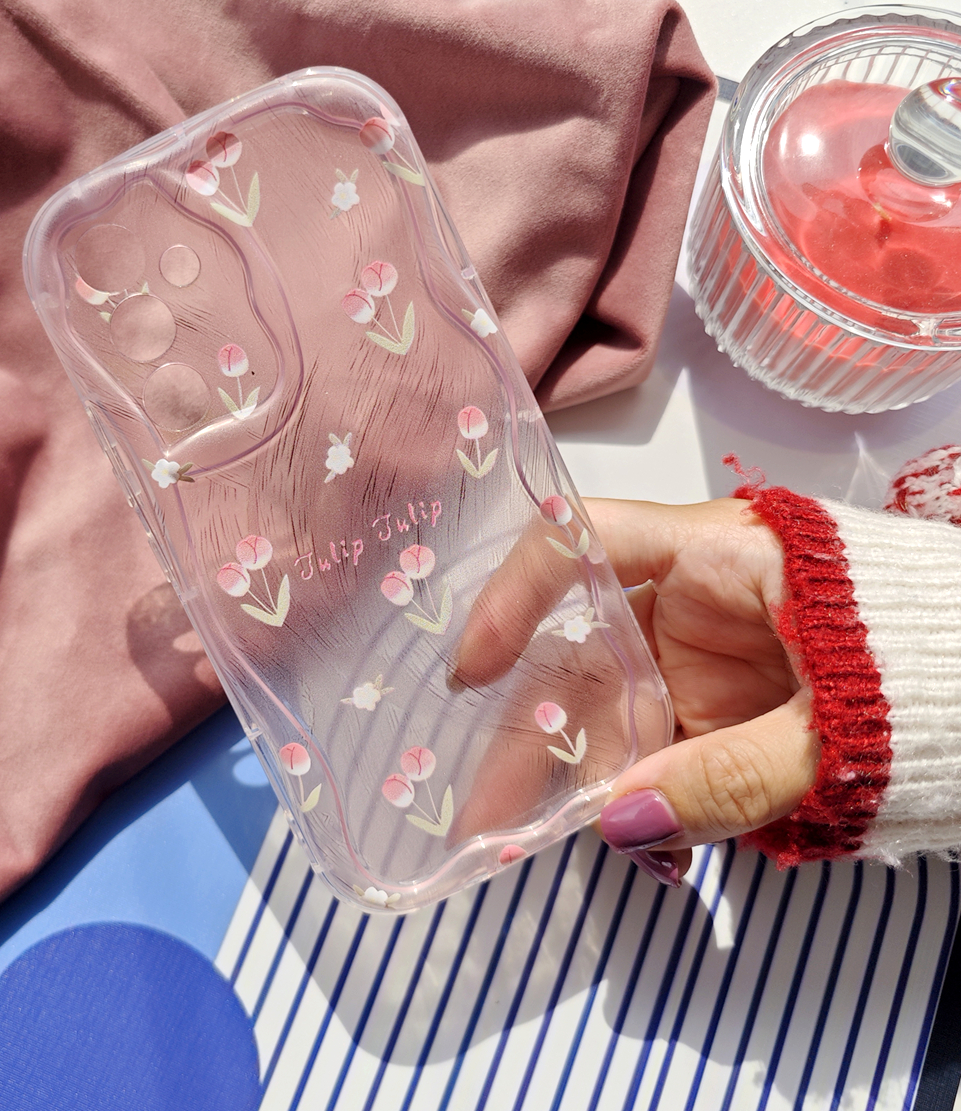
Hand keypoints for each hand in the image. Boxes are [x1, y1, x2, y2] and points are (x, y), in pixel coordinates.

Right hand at [452, 498, 819, 884]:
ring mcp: (703, 658)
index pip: (586, 542)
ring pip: (614, 711)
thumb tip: (620, 825)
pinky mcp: (720, 709)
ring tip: (540, 844)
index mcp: (716, 558)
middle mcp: (690, 601)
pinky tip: (645, 846)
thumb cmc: (931, 665)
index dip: (516, 594)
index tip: (474, 670)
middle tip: (486, 811)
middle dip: (532, 731)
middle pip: (583, 650)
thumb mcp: (832, 727)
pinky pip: (661, 749)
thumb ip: (729, 776)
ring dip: (582, 779)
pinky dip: (644, 797)